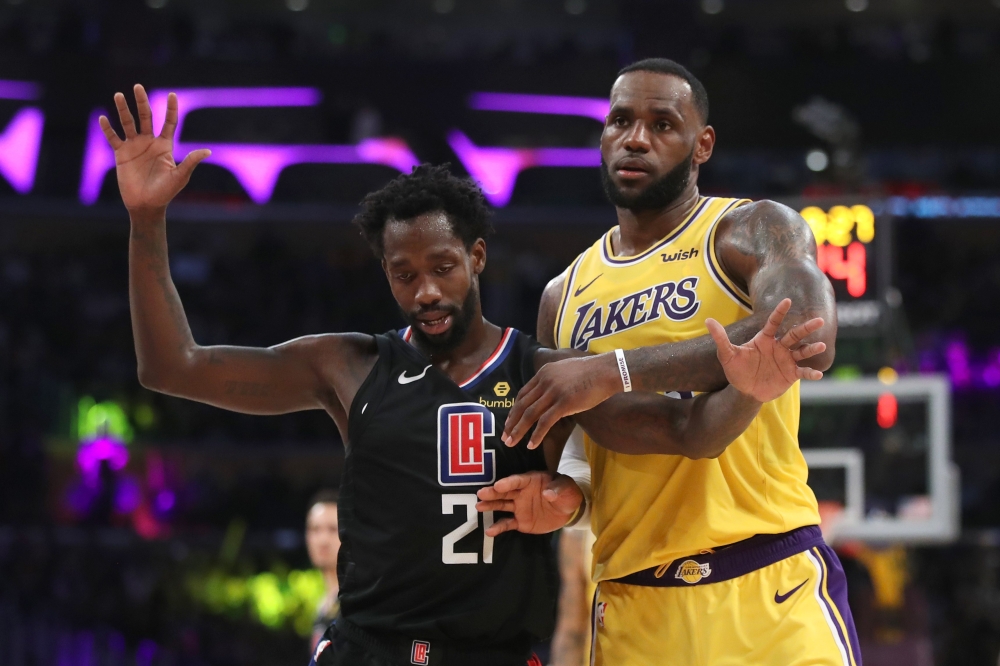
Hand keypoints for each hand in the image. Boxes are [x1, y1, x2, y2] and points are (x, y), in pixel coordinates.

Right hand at [100, 84, 210, 215]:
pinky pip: (113, 138)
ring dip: (123, 110)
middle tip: (138, 86)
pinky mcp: (121, 154)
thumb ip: (190, 162)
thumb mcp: (180, 176)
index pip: (169, 123)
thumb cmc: (166, 192)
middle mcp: (149, 142)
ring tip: (118, 95)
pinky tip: (103, 118)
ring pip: (128, 123)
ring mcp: (134, 147)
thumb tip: (208, 151)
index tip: (172, 94)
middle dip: (142, 102)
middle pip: (145, 117)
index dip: (171, 109)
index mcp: (165, 145)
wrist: (146, 205)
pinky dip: (108, 129)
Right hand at [476, 472, 583, 535]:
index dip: (508, 482)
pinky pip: (507, 523)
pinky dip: (498, 527)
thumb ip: (558, 488)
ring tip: (478, 507)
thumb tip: (548, 493)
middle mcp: (522, 493)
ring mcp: (519, 507)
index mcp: (531, 481)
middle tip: (481, 493)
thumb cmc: (566, 493)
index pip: (518, 481)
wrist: (568, 510)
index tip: (498, 485)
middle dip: (493, 492)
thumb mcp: (567, 488)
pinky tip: (489, 531)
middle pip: (505, 492)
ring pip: (502, 505)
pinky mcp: (520, 521)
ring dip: (490, 506)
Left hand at [502, 354, 619, 449]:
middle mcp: (545, 381)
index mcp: (544, 373)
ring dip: (518, 431)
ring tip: (511, 443)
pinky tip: (531, 445)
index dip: (514, 409)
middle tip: (504, 436)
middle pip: (522, 405)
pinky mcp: (564, 403)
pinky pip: (545, 422)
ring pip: (530, 415)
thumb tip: (548, 393)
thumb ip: (553, 380)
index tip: (509, 422)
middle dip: (511, 422)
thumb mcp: (565, 371)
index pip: (523, 394)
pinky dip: (536, 435)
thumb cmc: (591, 372)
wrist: (607, 371)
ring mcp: (554, 392)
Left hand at [706, 298, 825, 402]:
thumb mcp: (727, 355)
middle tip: (819, 320)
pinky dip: (811, 373)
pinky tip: (818, 374)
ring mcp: (787, 360)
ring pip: (802, 352)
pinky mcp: (791, 374)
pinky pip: (803, 372)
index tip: (787, 300)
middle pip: (794, 335)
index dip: (780, 312)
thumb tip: (708, 320)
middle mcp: (779, 347)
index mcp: (765, 339)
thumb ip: (720, 338)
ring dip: (812, 348)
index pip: (774, 323)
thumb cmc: (736, 370)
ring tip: (821, 346)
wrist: (744, 390)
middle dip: (806, 328)